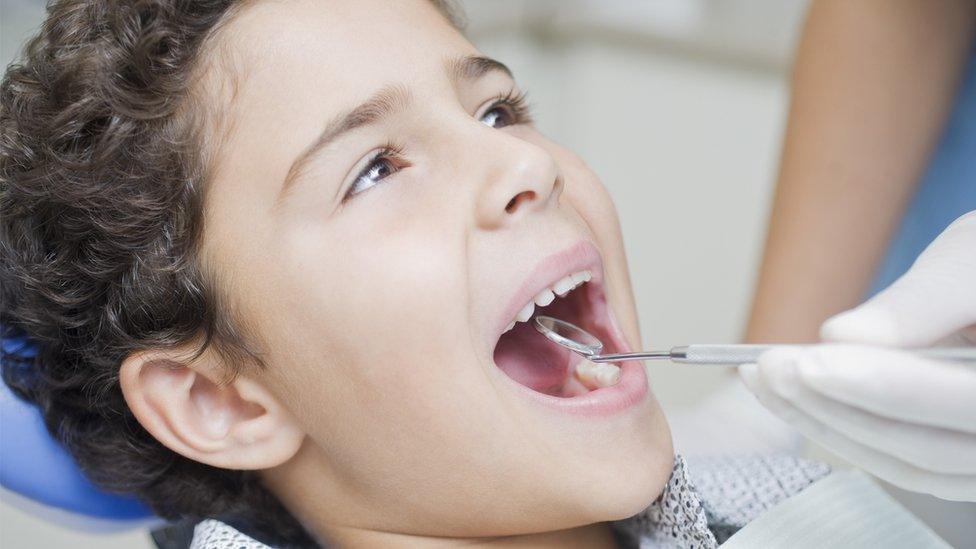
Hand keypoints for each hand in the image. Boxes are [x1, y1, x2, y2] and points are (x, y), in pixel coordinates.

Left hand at [739, 211, 975, 500]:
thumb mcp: (971, 258)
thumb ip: (920, 302)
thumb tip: (839, 336)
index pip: (967, 401)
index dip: (886, 386)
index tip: (811, 361)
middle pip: (929, 447)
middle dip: (837, 405)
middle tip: (768, 366)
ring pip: (908, 464)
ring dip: (825, 422)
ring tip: (763, 377)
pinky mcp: (961, 464)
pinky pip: (902, 462)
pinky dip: (842, 431)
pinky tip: (790, 396)